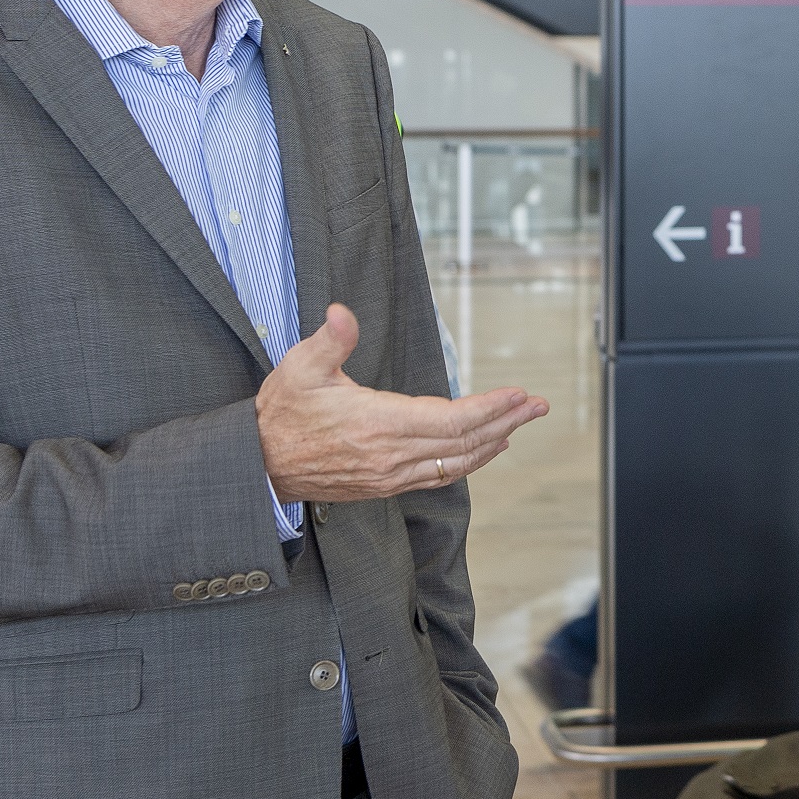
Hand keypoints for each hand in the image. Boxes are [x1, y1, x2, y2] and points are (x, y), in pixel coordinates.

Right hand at [258, 303, 548, 503]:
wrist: (258, 466)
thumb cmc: (280, 414)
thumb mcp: (299, 367)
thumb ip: (328, 340)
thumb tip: (341, 312)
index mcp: (379, 423)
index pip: (452, 419)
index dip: (491, 408)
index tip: (520, 394)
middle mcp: (392, 455)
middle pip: (465, 442)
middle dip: (508, 421)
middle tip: (540, 406)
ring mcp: (391, 475)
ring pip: (457, 462)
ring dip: (495, 442)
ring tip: (522, 424)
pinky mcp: (386, 485)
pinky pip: (440, 476)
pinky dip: (470, 461)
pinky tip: (486, 449)